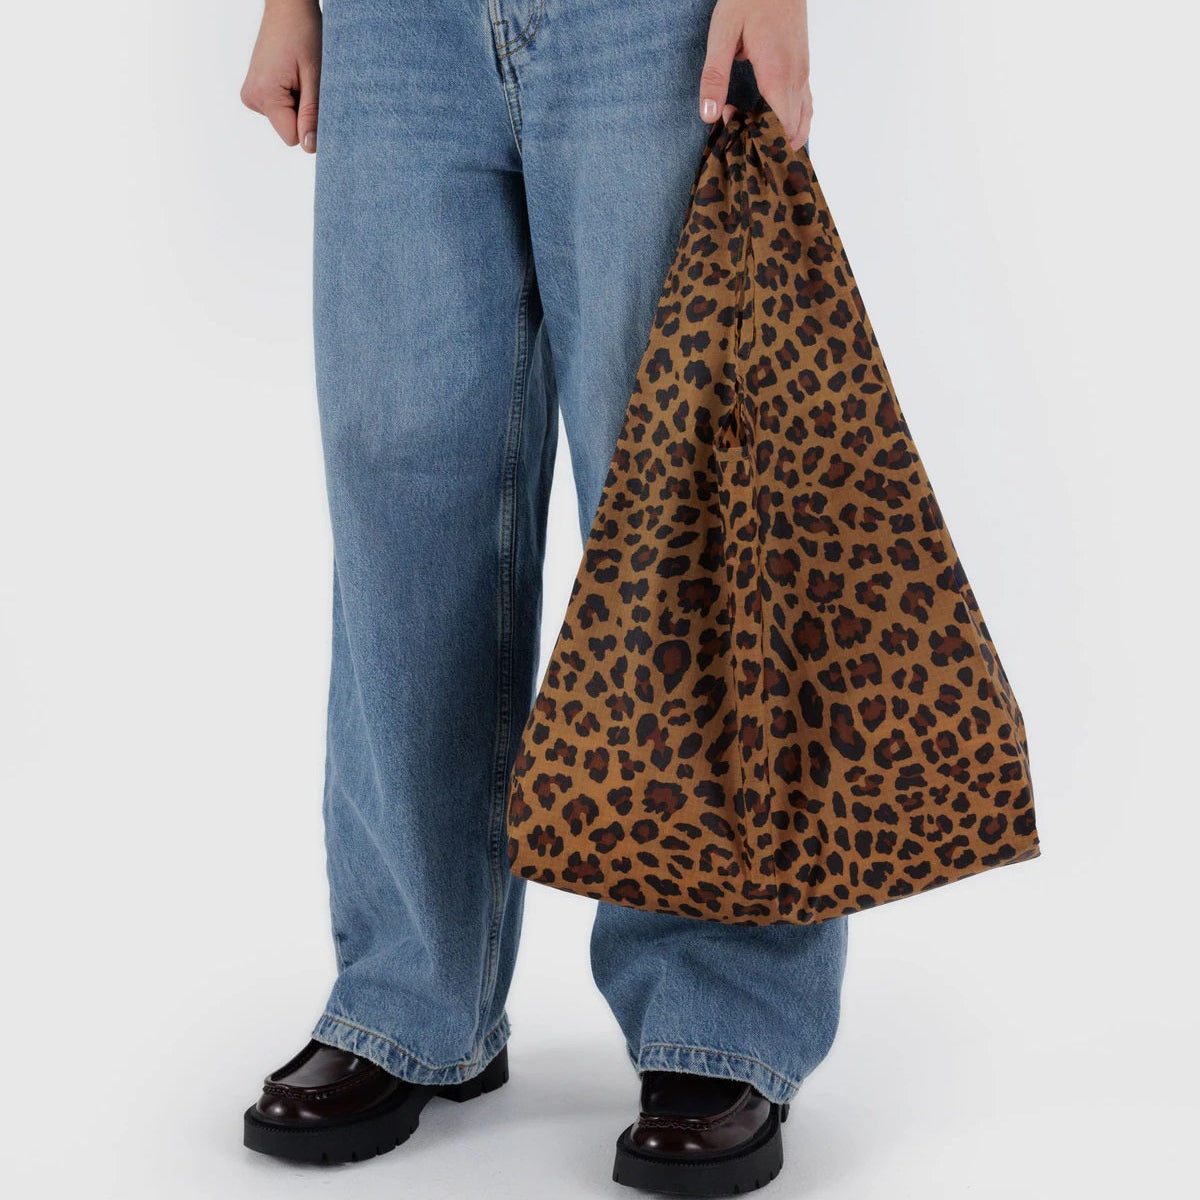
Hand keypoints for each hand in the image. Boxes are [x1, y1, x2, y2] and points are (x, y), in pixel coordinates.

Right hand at [240, 0, 322, 151]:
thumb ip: (311, 115)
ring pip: (285, 120)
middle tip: (305, 81)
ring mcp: (251, 95)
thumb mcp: (315, 77)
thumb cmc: (304, 33)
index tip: (312, 96)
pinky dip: (290, 97)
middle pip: (288, 129)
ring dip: (297, 103)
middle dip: (302, 112)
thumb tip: (309, 147)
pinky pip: (279, 108)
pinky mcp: (255, 90)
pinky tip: (290, 74)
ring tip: (297, 74)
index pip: (292, 138)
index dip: (309, 124)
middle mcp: (252, 98)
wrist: (288, 7)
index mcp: (264, 96)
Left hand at [699, 0, 811, 148]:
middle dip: (764, 141)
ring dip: (779, 135)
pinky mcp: (804, 70)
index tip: (733, 127)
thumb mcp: (723, 34)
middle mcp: (796, 79)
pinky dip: (791, 124)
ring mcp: (804, 75)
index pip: (778, 129)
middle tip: (736, 125)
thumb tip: (709, 115)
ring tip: (751, 126)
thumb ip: (715, 76)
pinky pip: (805, 108)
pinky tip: (770, 123)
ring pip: (802, 123)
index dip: (757, 140)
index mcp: (776, 75)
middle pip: (791, 132)